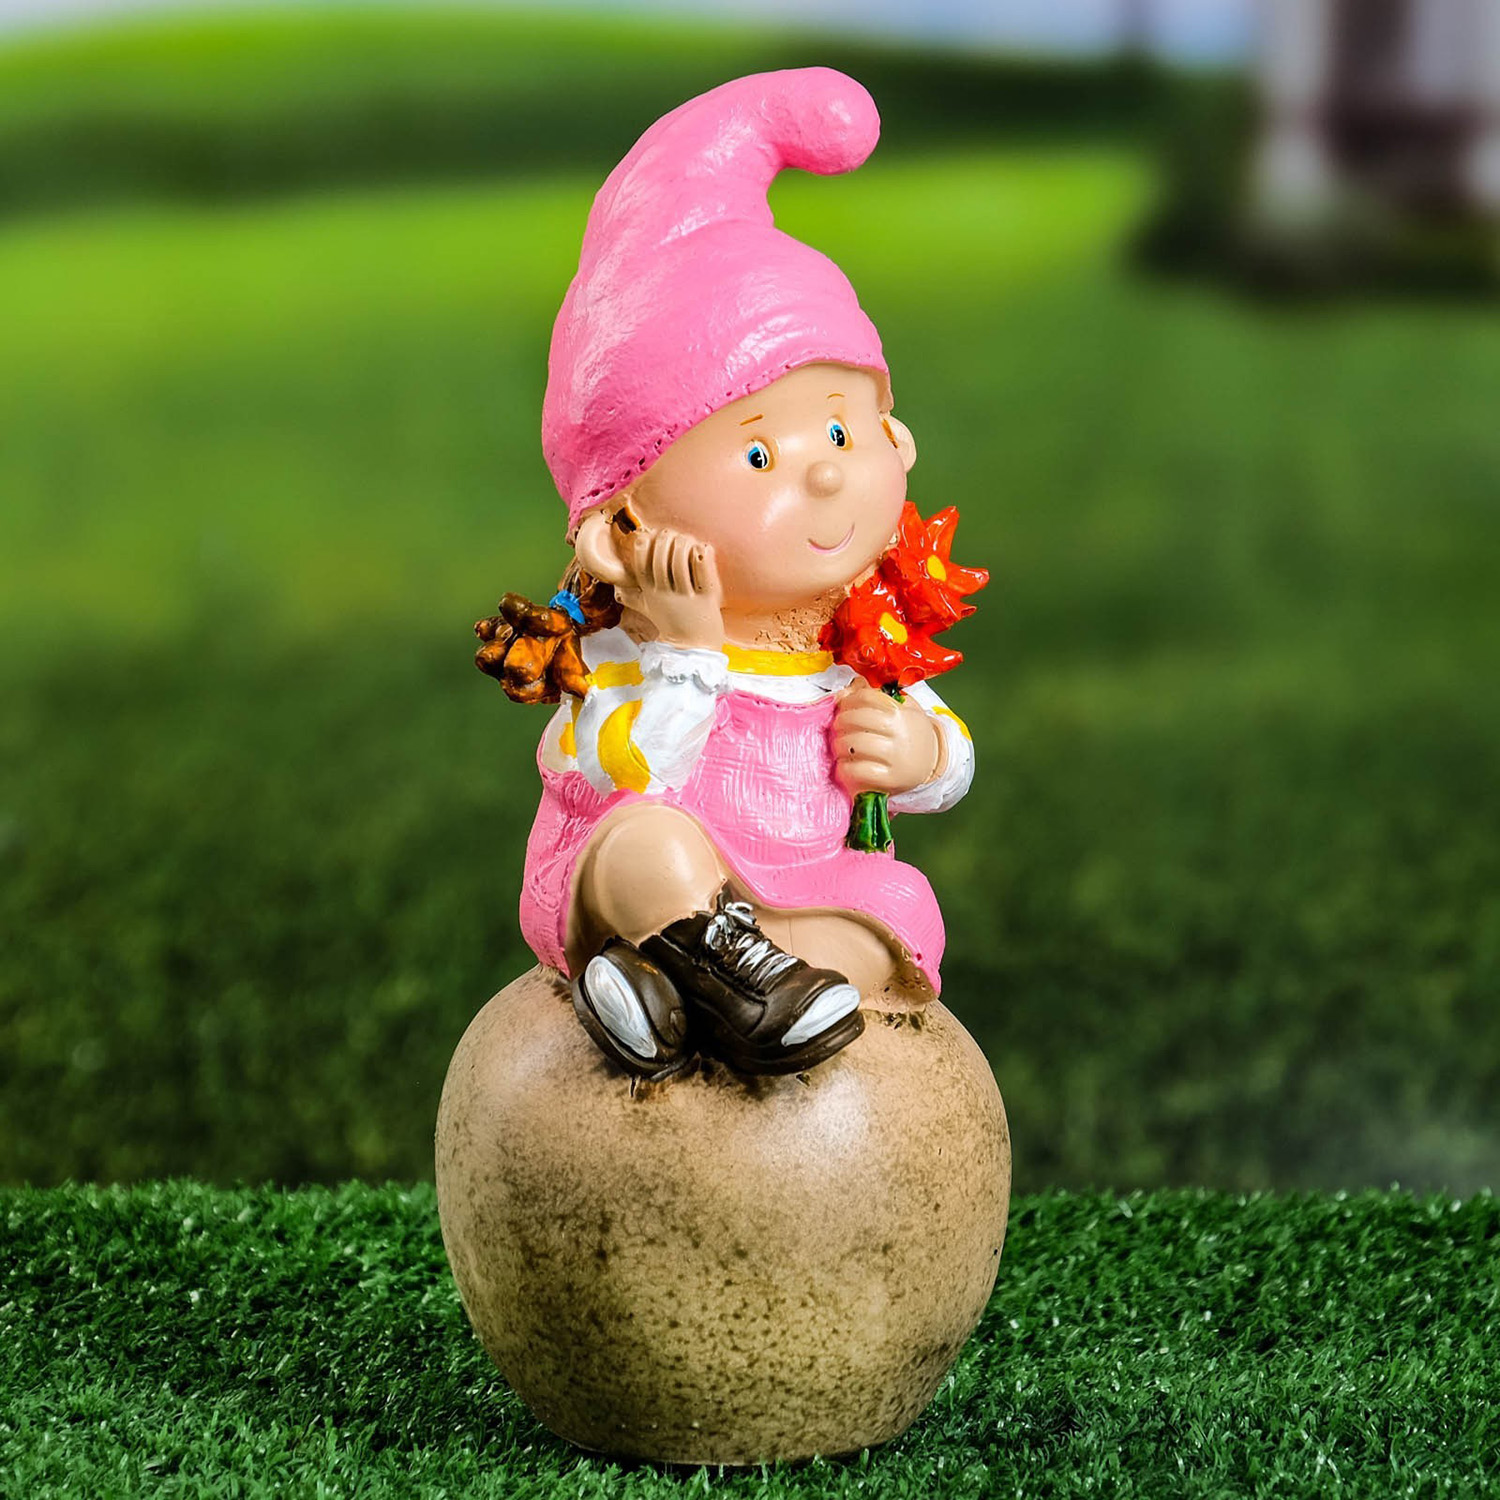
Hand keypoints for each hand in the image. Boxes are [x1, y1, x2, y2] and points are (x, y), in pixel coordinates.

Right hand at [616, 526, 723, 649]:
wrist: (692, 649)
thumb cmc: (671, 625)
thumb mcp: (648, 610)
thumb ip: (633, 598)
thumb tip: (617, 590)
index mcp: (649, 592)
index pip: (639, 562)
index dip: (644, 543)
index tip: (652, 535)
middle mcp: (665, 593)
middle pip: (660, 557)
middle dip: (666, 539)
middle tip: (674, 536)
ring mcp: (685, 596)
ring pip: (680, 561)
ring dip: (684, 544)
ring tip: (688, 541)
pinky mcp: (706, 599)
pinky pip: (703, 571)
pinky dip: (702, 555)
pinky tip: (702, 549)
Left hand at [831, 686, 943, 796]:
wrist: (930, 761)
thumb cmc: (909, 732)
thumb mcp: (901, 710)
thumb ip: (874, 698)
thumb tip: (843, 693)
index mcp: (901, 713)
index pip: (867, 698)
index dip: (848, 700)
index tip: (842, 706)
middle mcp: (899, 733)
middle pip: (858, 719)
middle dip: (840, 722)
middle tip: (837, 727)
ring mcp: (895, 757)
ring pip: (855, 744)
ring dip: (839, 744)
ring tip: (839, 746)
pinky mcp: (890, 779)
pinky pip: (858, 771)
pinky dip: (845, 768)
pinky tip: (844, 765)